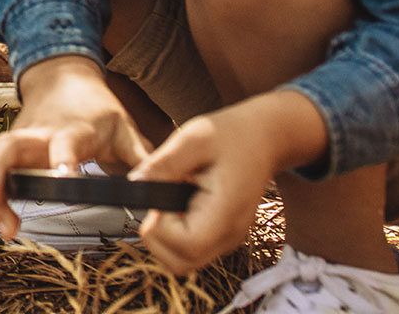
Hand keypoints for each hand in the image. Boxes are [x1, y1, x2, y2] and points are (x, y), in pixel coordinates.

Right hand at [0, 56, 151, 239]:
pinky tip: (4, 217)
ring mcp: (21, 138)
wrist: (63, 77)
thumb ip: (142, 159)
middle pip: (10, 149)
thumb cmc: (96, 108)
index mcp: (73, 129)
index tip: (64, 181)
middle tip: (10, 220)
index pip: (64, 144)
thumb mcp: (125, 128)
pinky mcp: (12, 146)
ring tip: (5, 227)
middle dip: (2, 179)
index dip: (62, 161)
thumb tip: (163, 189)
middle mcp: (40, 133)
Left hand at [133, 105, 286, 273]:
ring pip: (183, 262)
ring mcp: (227, 239)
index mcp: (227, 212)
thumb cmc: (232, 135)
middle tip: (159, 201)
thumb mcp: (194, 139)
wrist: (264, 139)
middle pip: (181, 263)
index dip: (161, 227)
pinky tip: (178, 205)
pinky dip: (174, 235)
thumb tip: (135, 183)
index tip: (159, 198)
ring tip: (168, 202)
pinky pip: (191, 250)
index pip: (186, 245)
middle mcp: (229, 234)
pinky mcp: (222, 236)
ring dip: (164, 238)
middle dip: (156, 237)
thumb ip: (164, 163)